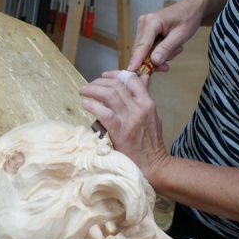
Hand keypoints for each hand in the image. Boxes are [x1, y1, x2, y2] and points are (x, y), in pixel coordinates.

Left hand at [80, 70, 169, 184]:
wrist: (154, 165)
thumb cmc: (151, 143)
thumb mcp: (152, 116)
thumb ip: (145, 97)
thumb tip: (143, 78)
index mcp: (147, 103)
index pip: (131, 79)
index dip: (115, 74)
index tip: (104, 75)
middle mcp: (139, 108)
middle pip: (117, 85)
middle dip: (100, 81)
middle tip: (89, 85)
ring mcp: (130, 119)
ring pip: (109, 95)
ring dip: (93, 90)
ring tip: (84, 91)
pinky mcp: (120, 132)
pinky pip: (104, 113)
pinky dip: (93, 105)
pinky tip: (85, 103)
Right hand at [127, 0, 230, 72]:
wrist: (191, 8)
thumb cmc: (188, 18)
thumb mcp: (181, 35)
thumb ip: (166, 48)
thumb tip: (154, 61)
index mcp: (151, 22)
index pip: (142, 45)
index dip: (136, 60)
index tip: (131, 71)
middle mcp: (143, 23)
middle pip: (140, 50)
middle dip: (153, 61)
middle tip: (167, 66)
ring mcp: (143, 27)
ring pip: (144, 51)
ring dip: (159, 56)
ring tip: (175, 49)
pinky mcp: (145, 31)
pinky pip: (148, 48)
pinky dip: (158, 52)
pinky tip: (171, 47)